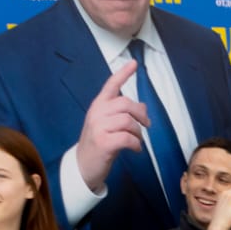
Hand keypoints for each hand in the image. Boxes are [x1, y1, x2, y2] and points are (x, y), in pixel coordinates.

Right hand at [75, 60, 149, 191]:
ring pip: (129, 121)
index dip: (123, 74)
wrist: (83, 166)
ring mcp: (98, 127)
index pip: (111, 85)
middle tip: (146, 125)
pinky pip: (128, 138)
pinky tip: (136, 149)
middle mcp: (97, 113)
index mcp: (98, 105)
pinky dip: (136, 144)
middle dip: (141, 114)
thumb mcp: (109, 124)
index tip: (134, 63)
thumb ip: (122, 113)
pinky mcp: (103, 142)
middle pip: (126, 104)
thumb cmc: (100, 143)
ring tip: (137, 140)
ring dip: (138, 132)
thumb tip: (142, 106)